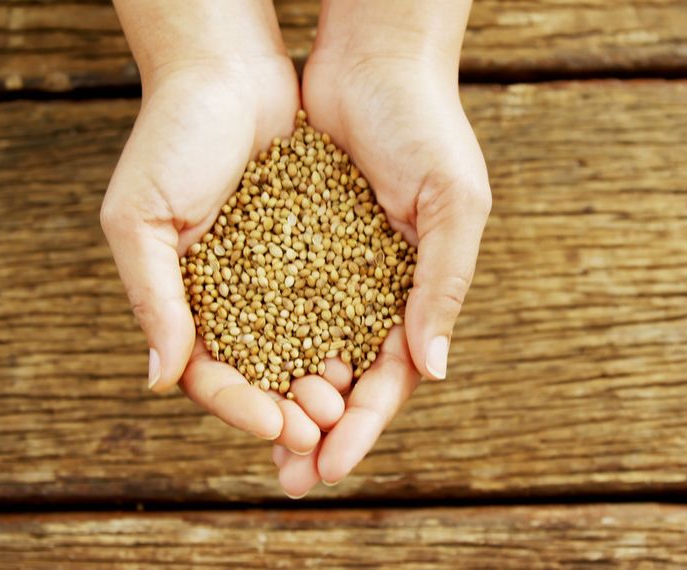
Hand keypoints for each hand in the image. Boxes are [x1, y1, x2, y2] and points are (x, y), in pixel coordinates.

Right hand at [100, 55, 334, 450]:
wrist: (228, 70)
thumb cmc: (172, 138)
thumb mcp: (142, 219)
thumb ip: (154, 298)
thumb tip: (161, 380)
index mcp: (184, 302)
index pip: (212, 375)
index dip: (241, 406)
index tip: (275, 424)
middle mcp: (233, 298)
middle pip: (264, 375)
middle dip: (291, 410)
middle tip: (322, 430)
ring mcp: (277, 276)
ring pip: (305, 348)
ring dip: (324, 383)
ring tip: (347, 400)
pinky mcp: (318, 249)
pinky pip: (336, 302)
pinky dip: (348, 334)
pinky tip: (367, 355)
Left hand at [271, 35, 491, 495]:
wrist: (372, 58)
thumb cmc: (426, 126)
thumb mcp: (453, 206)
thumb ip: (443, 286)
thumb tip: (431, 370)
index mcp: (421, 292)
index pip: (392, 378)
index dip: (363, 427)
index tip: (330, 467)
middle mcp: (375, 290)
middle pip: (345, 378)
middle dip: (318, 430)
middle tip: (288, 477)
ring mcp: (333, 269)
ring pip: (305, 350)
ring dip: (284, 398)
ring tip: (257, 440)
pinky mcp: (292, 241)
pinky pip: (272, 301)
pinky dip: (257, 341)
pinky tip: (233, 372)